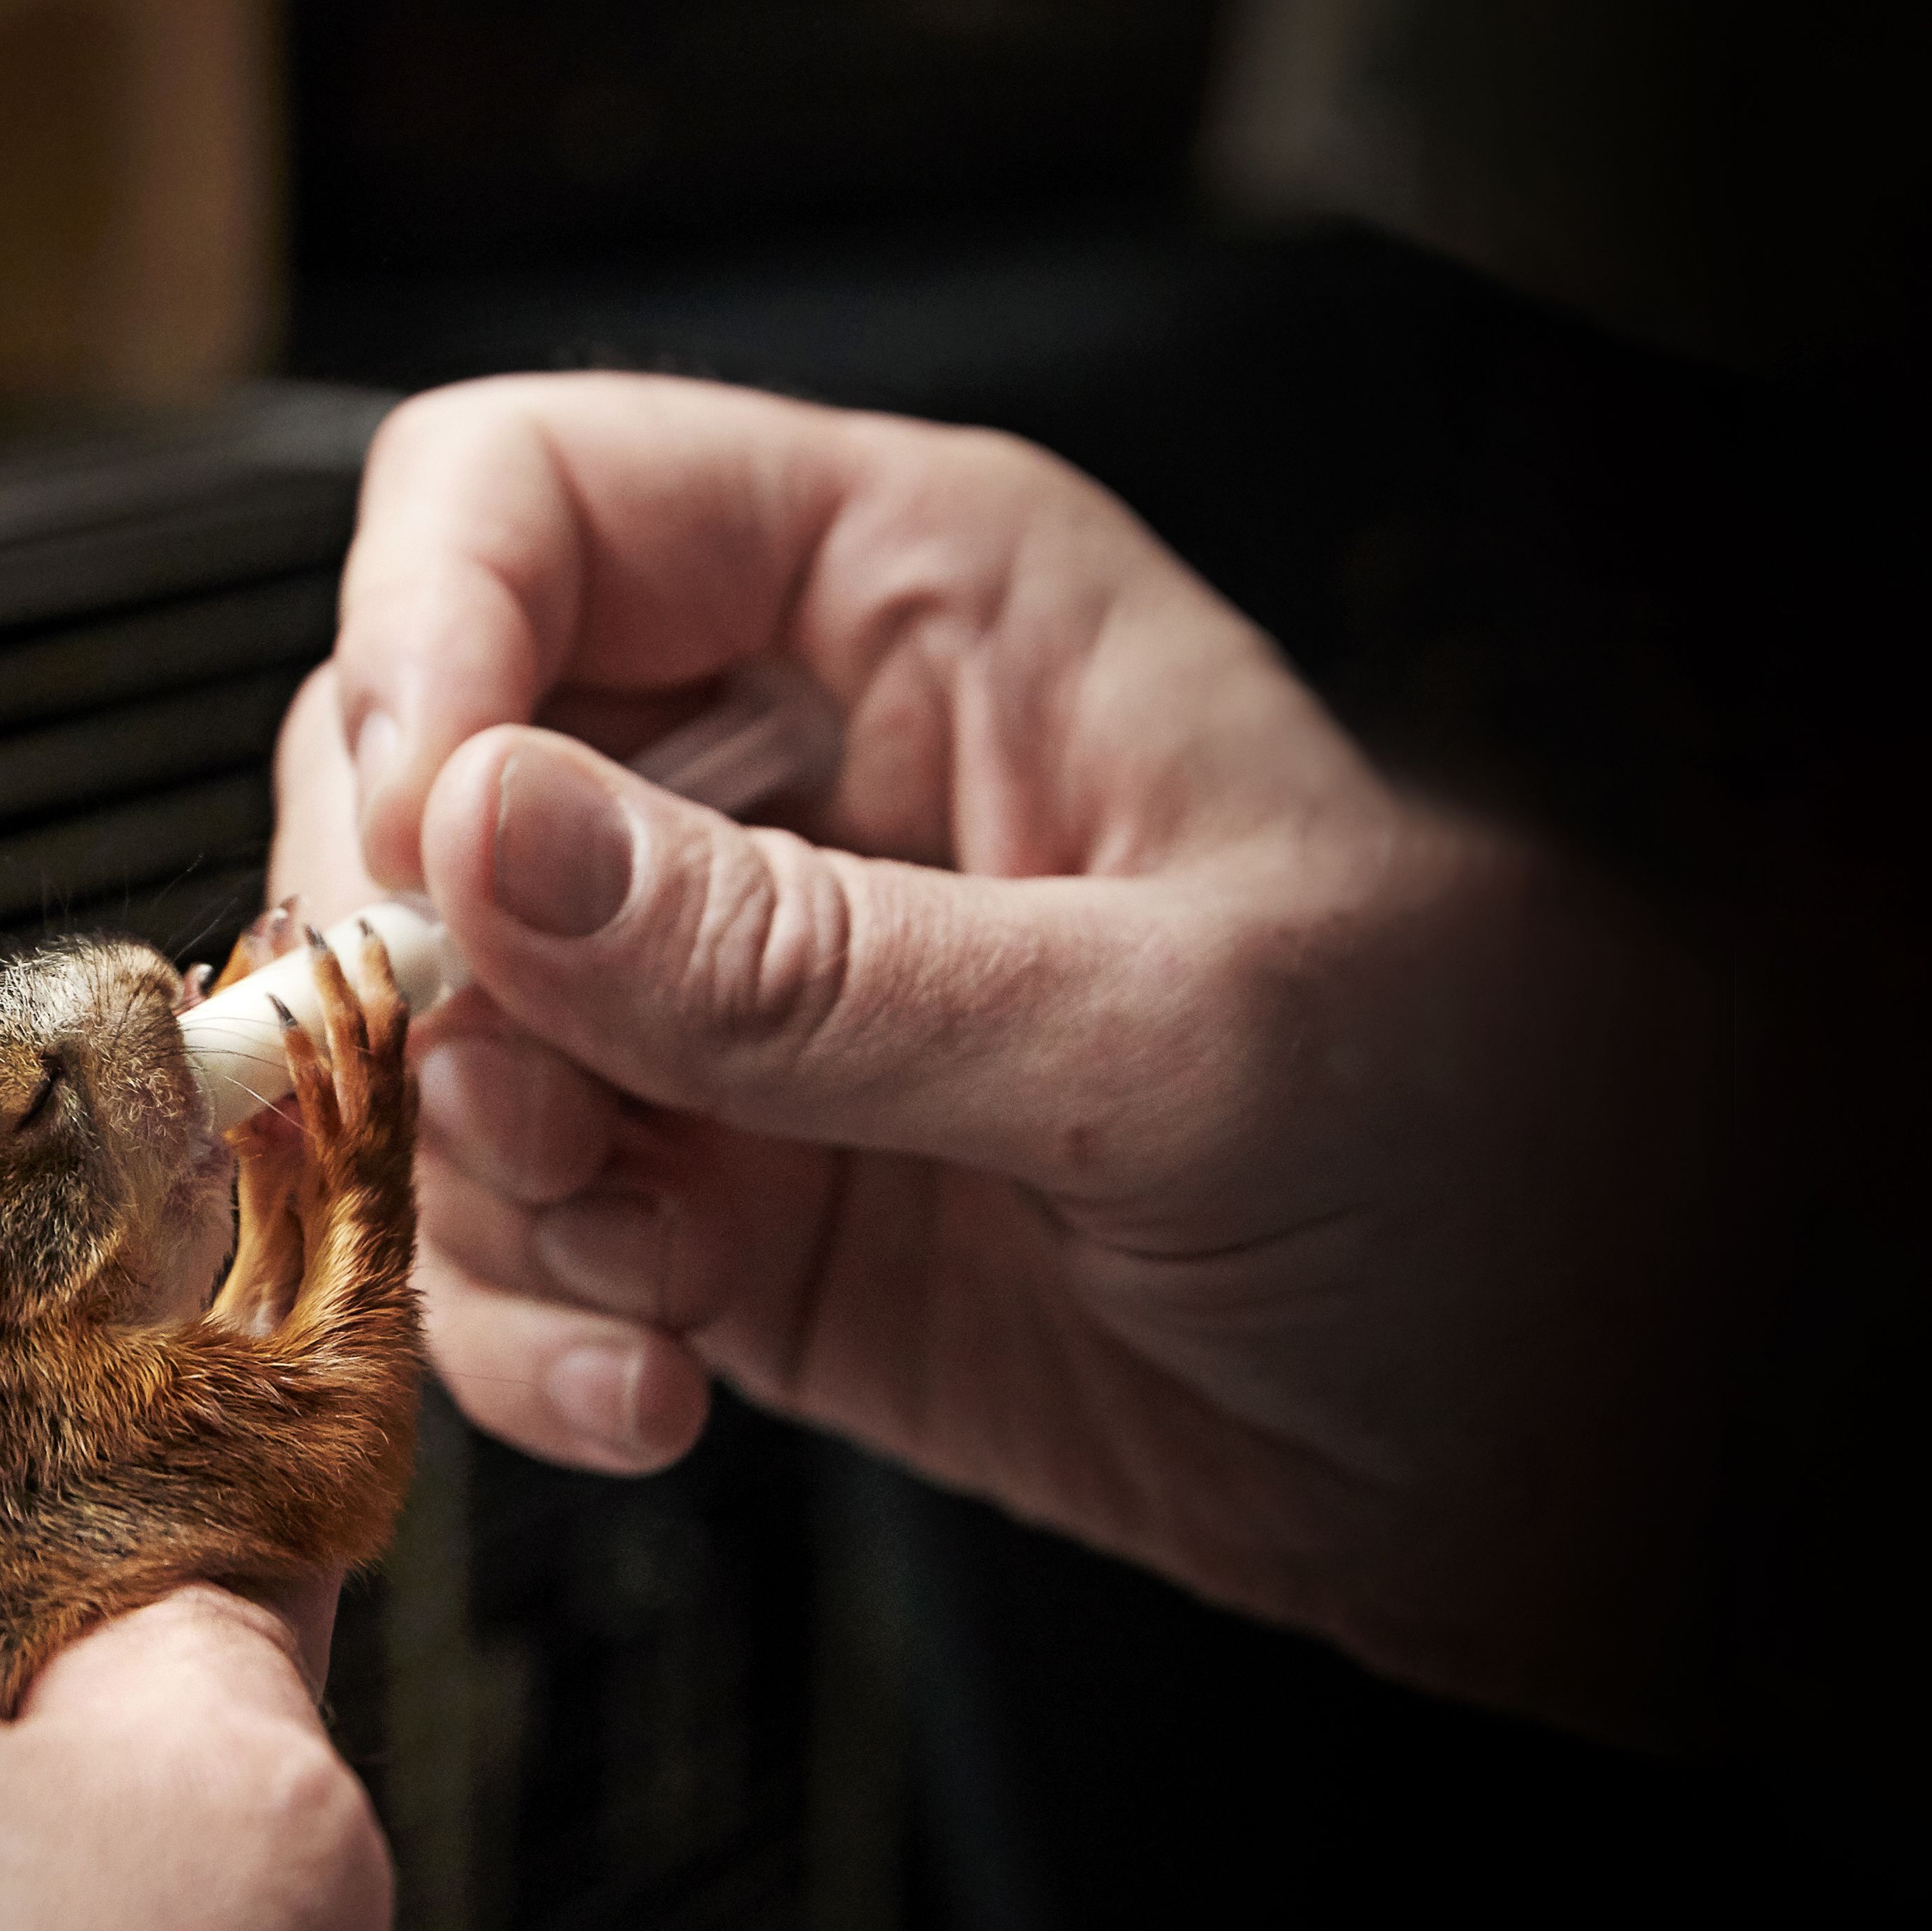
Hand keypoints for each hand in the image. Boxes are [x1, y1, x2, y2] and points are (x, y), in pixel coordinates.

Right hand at [279, 374, 1740, 1724]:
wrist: (1523, 1432)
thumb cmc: (1452, 1140)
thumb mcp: (1161, 1032)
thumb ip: (806, 962)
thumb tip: (483, 842)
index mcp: (910, 601)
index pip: (530, 498)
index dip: (427, 648)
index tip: (419, 858)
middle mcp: (779, 784)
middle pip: (409, 777)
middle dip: (415, 973)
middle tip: (529, 1124)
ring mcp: (724, 1014)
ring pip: (430, 1043)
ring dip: (485, 1198)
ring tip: (662, 1296)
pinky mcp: (708, 1216)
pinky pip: (508, 1251)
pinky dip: (533, 1339)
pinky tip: (659, 1400)